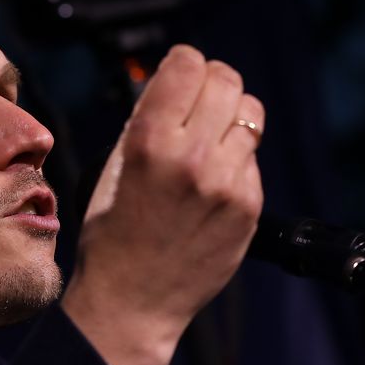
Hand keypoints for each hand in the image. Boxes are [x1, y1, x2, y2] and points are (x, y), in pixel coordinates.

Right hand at [61, 44, 264, 364]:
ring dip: (230, 116)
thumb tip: (174, 86)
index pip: (187, 63)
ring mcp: (227, 182)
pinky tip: (212, 182)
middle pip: (225, 79)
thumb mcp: (112, 169)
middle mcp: (193, 157)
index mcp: (149, 142)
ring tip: (210, 138)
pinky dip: (235, 158)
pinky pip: (252, 156)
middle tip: (198, 102)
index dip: (182, 64)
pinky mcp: (249, 205)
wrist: (134, 300)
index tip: (178, 76)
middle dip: (211, 82)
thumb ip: (144, 124)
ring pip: (249, 112)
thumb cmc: (112, 236)